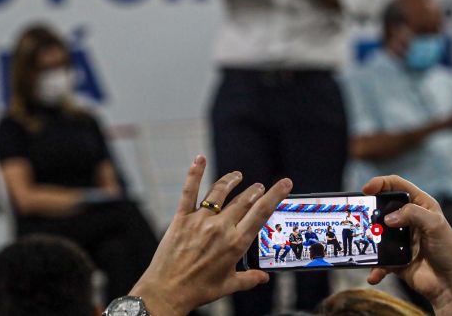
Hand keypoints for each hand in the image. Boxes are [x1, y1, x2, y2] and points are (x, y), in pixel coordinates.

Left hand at [129, 156, 291, 315]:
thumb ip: (249, 279)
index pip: (261, 213)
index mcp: (236, 243)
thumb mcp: (228, 286)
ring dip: (231, 180)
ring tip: (237, 175)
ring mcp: (200, 221)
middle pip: (243, 200)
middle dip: (254, 190)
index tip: (284, 183)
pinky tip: (200, 159)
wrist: (167, 291)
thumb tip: (264, 277)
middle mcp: (220, 228)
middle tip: (259, 186)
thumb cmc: (199, 290)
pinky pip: (189, 192)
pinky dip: (194, 174)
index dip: (275, 195)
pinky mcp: (181, 218)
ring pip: (219, 192)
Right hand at [362, 175, 451, 315]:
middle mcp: (408, 219)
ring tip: (363, 244)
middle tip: (359, 216)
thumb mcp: (435, 225)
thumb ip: (412, 213)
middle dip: (369, 210)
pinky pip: (379, 260)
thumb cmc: (449, 251)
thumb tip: (387, 218)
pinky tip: (374, 274)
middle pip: (382, 207)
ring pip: (377, 233)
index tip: (366, 189)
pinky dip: (375, 268)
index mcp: (420, 205)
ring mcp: (400, 239)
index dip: (381, 183)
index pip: (397, 185)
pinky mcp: (395, 258)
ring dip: (368, 239)